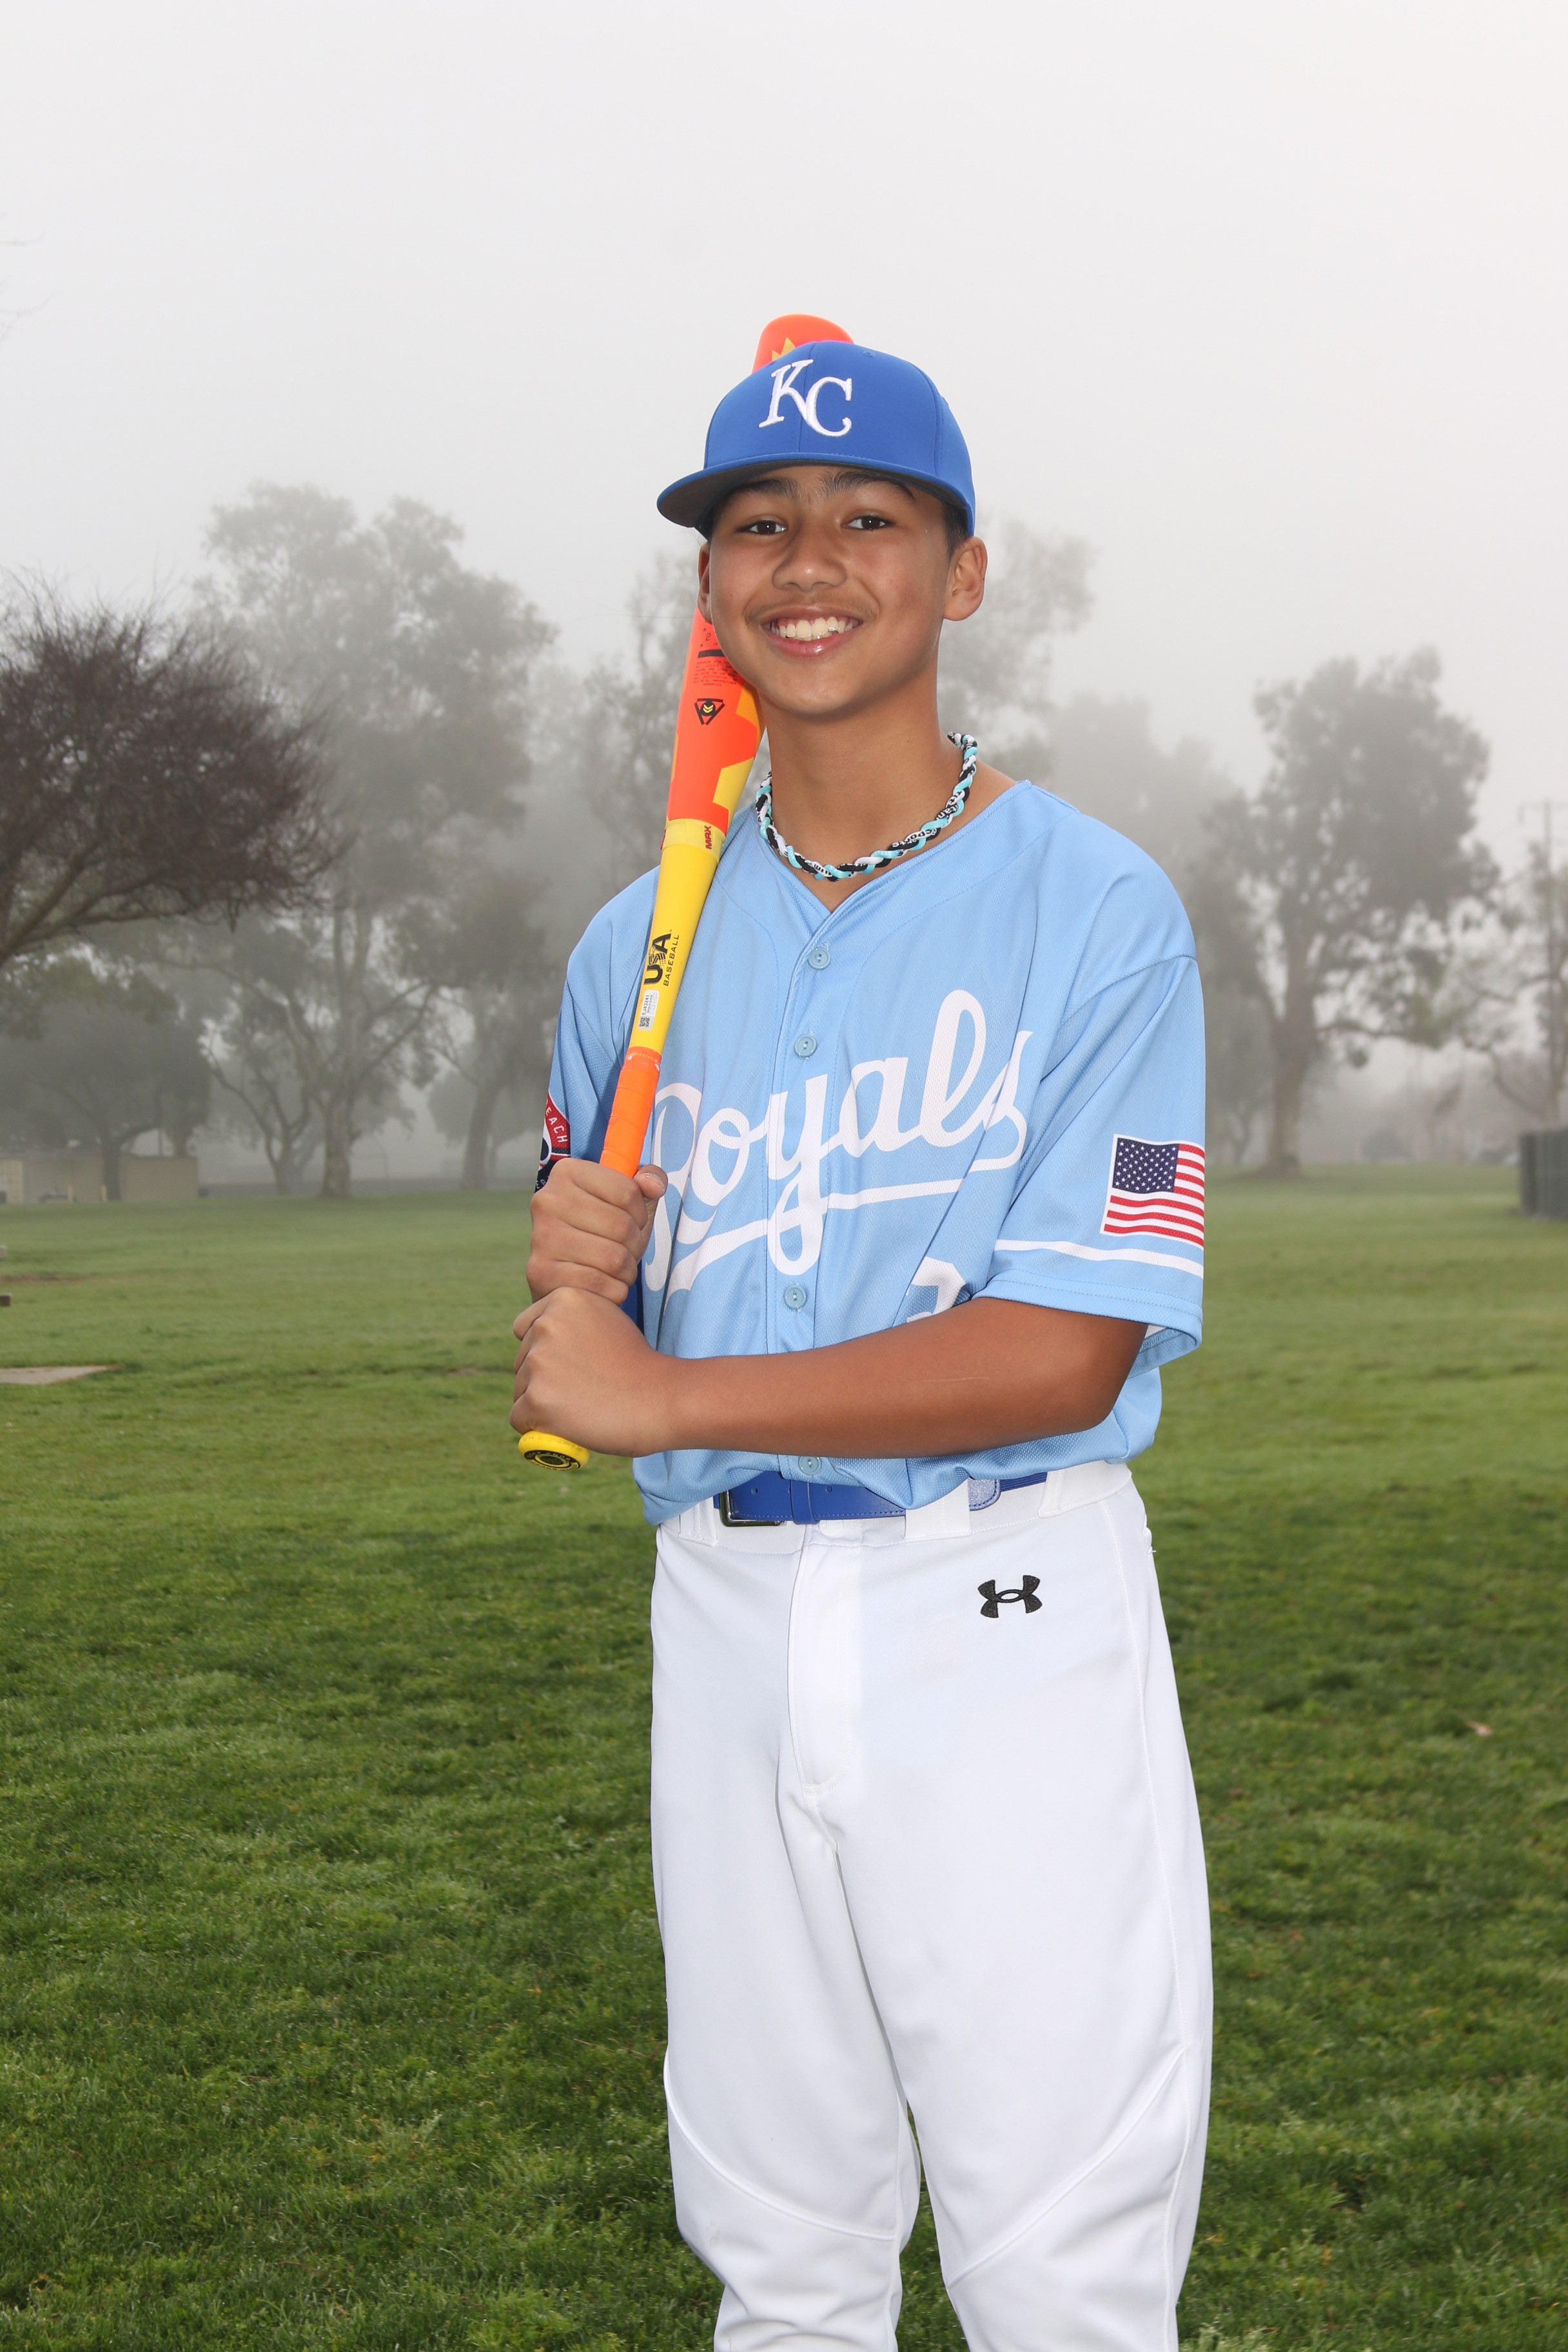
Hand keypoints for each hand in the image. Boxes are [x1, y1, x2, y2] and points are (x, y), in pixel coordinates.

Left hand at [511, 1288, 685, 1457]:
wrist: (663, 1398)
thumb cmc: (639, 1367)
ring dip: (543, 1404)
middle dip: (543, 1380)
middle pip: (521, 1361)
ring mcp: (538, 1362)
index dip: (546, 1352)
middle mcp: (545, 1325)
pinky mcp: (536, 1399)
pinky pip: (520, 1419)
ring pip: (520, 1391)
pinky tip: (572, 1424)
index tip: (573, 1366)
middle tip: (585, 1390)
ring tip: (585, 1405)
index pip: (526, 1329)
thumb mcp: (606, 1323)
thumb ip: (570, 1326)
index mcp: (563, 1299)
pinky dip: (540, 1428)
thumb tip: (539, 1347)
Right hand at [526, 1157, 666, 1302]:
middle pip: (621, 1226)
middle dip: (635, 1244)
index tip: (633, 1221)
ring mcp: (541, 1236)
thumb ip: (648, 1181)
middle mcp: (547, 1200)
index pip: (627, 1192)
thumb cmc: (600, 1232)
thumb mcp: (628, 1200)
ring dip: (626, 1270)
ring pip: (613, 1258)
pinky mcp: (540, 1271)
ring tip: (618, 1268)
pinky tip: (605, 1284)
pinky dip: (613, 1290)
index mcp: (567, 1172)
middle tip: (628, 1250)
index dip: (641, 1213)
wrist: (564, 1274)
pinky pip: (598, 1283)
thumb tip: (654, 1185)